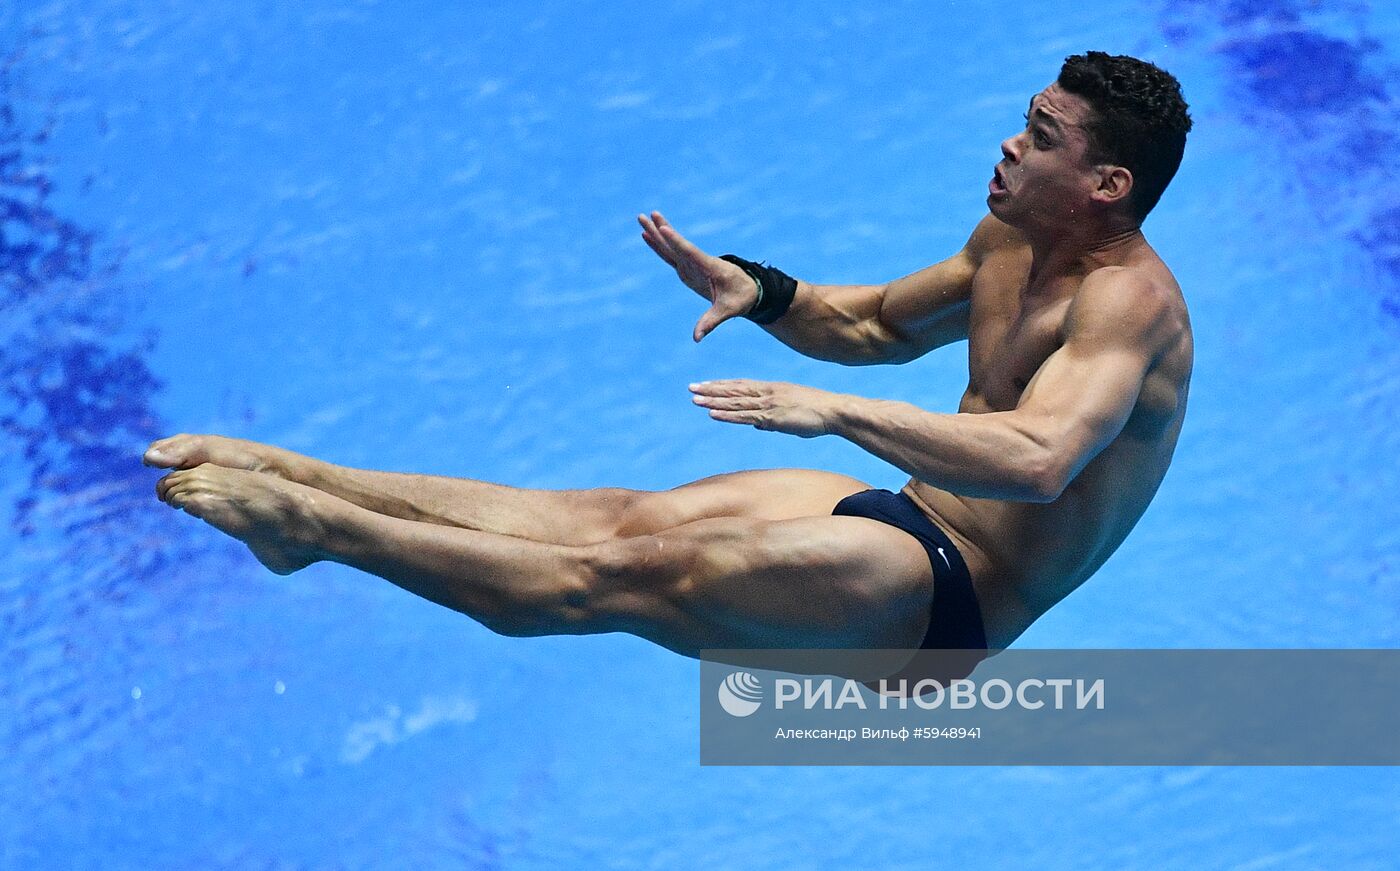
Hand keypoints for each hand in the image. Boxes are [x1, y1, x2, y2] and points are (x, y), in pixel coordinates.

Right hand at [638, 211, 758, 341]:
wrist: (750, 290)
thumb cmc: (741, 298)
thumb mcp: (728, 310)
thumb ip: (711, 322)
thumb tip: (697, 337)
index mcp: (710, 267)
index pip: (690, 253)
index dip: (676, 241)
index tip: (663, 228)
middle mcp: (699, 262)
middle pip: (676, 244)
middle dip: (661, 230)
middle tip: (645, 215)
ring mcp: (692, 264)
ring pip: (671, 246)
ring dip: (657, 233)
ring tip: (642, 218)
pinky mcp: (687, 268)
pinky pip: (670, 255)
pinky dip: (659, 245)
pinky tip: (648, 236)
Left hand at [689, 379, 839, 437]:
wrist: (834, 412)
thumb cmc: (817, 414)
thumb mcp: (791, 414)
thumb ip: (772, 419)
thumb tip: (759, 426)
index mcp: (772, 389)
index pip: (742, 385)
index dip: (722, 385)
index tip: (706, 385)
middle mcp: (767, 392)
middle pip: (734, 390)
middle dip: (711, 390)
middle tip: (691, 388)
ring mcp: (769, 404)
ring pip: (735, 402)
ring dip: (714, 401)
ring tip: (695, 400)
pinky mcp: (772, 418)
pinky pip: (745, 416)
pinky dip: (727, 415)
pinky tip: (712, 414)